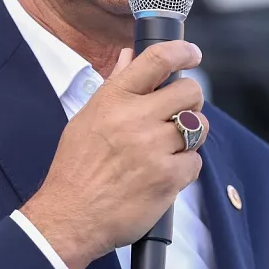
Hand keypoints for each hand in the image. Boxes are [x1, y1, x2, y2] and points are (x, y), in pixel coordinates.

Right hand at [19, 41, 209, 268]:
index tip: (192, 54)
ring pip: (198, 126)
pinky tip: (164, 172)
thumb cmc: (76, 168)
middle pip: (189, 91)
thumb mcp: (87, 118)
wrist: (70, 216)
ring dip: (191, 134)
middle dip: (190, 100)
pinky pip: (195, 162)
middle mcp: (135, 119)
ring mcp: (153, 148)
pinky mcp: (168, 178)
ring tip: (171, 145)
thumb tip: (129, 56)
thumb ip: (114, 85)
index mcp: (114, 99)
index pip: (156, 59)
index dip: (182, 52)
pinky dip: (185, 167)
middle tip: (179, 112)